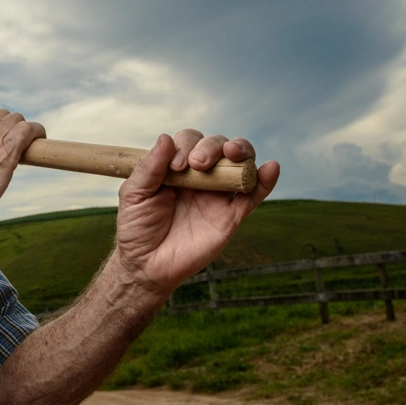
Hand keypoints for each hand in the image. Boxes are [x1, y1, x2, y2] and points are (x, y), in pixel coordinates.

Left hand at [113, 130, 279, 294]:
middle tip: (197, 165)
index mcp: (177, 167)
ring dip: (241, 150)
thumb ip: (148, 167)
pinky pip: (253, 195)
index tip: (176, 166)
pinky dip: (266, 180)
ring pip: (239, 163)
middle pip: (218, 145)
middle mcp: (200, 176)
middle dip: (211, 146)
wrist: (148, 266)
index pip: (190, 140)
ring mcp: (218, 195)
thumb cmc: (137, 229)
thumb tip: (165, 138)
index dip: (187, 145)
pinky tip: (271, 168)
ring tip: (232, 153)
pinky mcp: (231, 216)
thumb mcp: (134, 195)